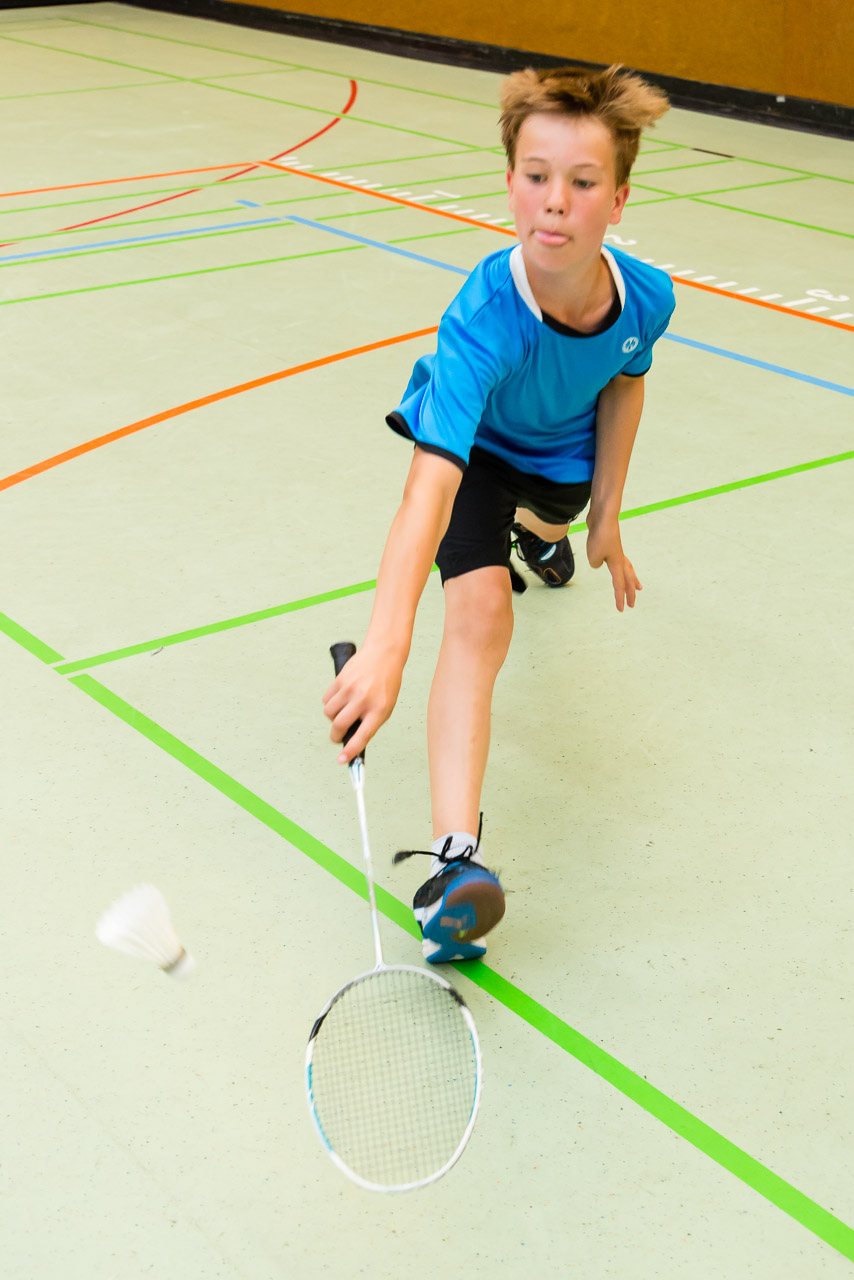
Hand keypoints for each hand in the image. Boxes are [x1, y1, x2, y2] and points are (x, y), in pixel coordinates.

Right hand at [322, 643, 403, 762]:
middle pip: (339, 725)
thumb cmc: (386, 685)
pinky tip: (340, 698)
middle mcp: (364, 700)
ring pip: (329, 713)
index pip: (362, 735)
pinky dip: (330, 704)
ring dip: (333, 717)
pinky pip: (326, 700)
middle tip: (337, 736)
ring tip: (342, 711)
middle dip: (335, 735)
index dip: (350, 750)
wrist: (383, 654)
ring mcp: (350, 689)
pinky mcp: (340, 679)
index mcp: (379, 710)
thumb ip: (370, 722)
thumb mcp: (386, 706)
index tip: (341, 760)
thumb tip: (351, 740)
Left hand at [586, 518, 641, 611]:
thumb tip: (598, 561)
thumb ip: (595, 563)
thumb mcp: (593, 556)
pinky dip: (619, 567)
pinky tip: (612, 565)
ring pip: (627, 569)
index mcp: (617, 564)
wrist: (603, 517)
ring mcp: (616, 551)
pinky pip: (617, 560)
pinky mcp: (610, 544)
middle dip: (630, 592)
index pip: (619, 585)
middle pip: (628, 579)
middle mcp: (619, 559)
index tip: (622, 609)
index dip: (620, 598)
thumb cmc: (599, 536)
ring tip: (638, 586)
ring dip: (632, 579)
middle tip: (633, 604)